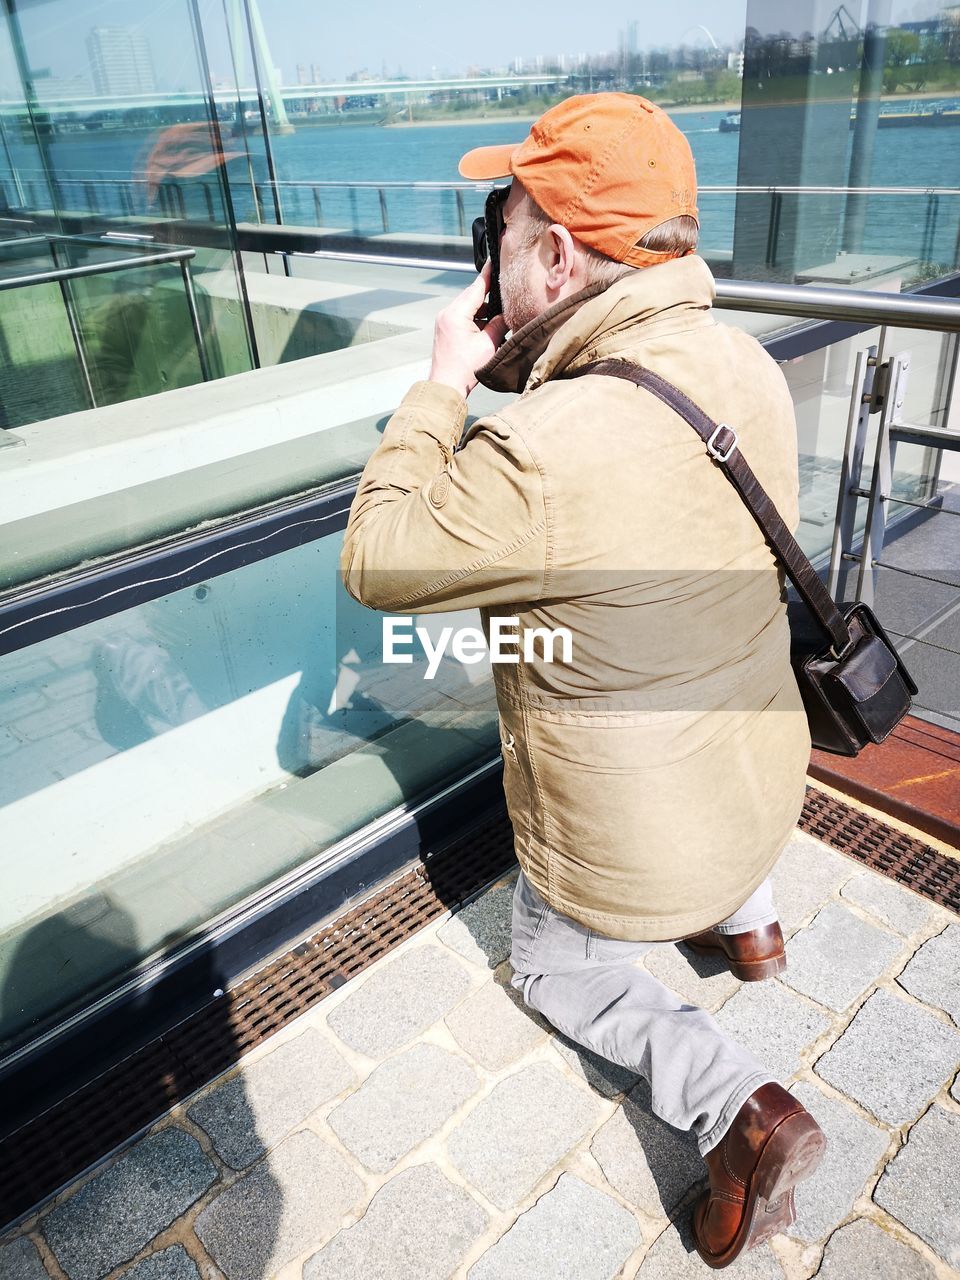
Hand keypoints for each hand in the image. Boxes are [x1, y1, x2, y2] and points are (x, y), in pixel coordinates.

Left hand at [429, 261, 508, 398]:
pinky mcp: (445, 329)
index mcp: (456, 313)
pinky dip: (475, 319)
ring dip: (483, 311)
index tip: (495, 260)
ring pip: (468, 307)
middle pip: (472, 296)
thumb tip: (507, 314)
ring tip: (498, 319)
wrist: (446, 387)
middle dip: (489, 296)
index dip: (488, 274)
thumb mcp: (488, 344)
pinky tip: (487, 328)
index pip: (476, 287)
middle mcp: (447, 313)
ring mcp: (444, 321)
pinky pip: (462, 316)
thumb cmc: (464, 369)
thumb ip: (499, 324)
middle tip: (505, 294)